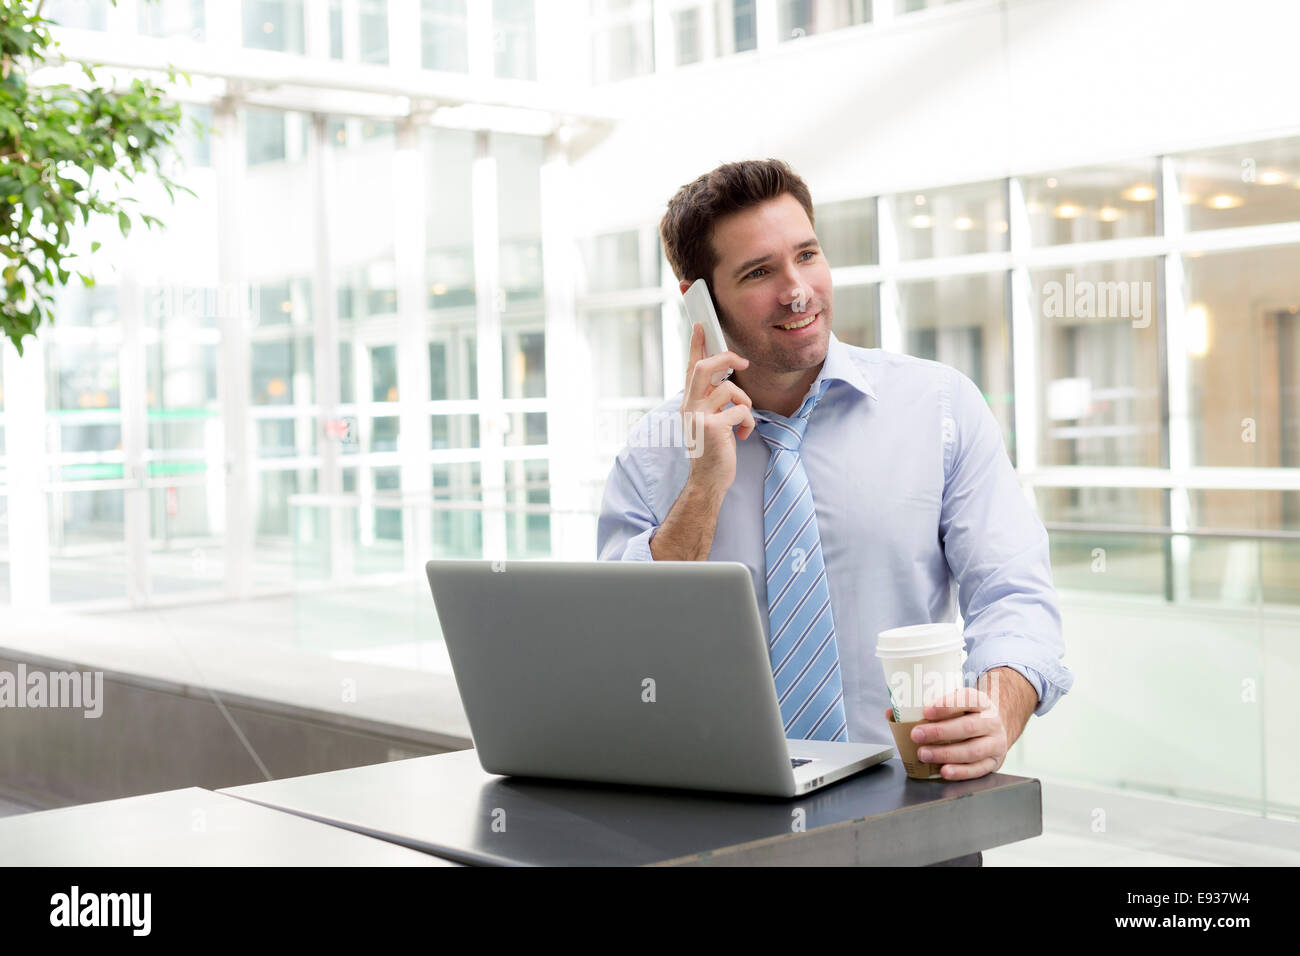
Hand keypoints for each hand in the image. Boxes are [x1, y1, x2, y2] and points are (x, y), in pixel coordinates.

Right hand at [681, 322, 754, 494]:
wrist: (708, 480)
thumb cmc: (712, 450)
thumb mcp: (708, 420)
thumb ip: (712, 400)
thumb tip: (727, 380)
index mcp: (688, 402)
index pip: (690, 366)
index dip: (696, 344)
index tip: (701, 325)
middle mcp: (689, 405)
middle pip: (704, 367)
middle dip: (727, 358)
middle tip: (743, 362)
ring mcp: (698, 416)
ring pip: (730, 389)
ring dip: (745, 403)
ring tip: (742, 421)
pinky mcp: (712, 427)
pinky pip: (741, 411)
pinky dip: (748, 423)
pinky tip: (741, 436)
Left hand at [882, 686, 1008, 780]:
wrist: (995, 728)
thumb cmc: (967, 715)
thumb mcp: (955, 704)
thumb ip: (927, 706)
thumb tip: (892, 712)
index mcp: (981, 702)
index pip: (968, 698)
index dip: (947, 704)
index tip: (926, 710)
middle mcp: (991, 721)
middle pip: (968, 726)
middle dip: (940, 732)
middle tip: (916, 735)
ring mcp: (995, 743)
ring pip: (972, 750)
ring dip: (945, 753)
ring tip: (923, 754)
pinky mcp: (994, 762)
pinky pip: (978, 769)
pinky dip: (960, 772)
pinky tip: (944, 771)